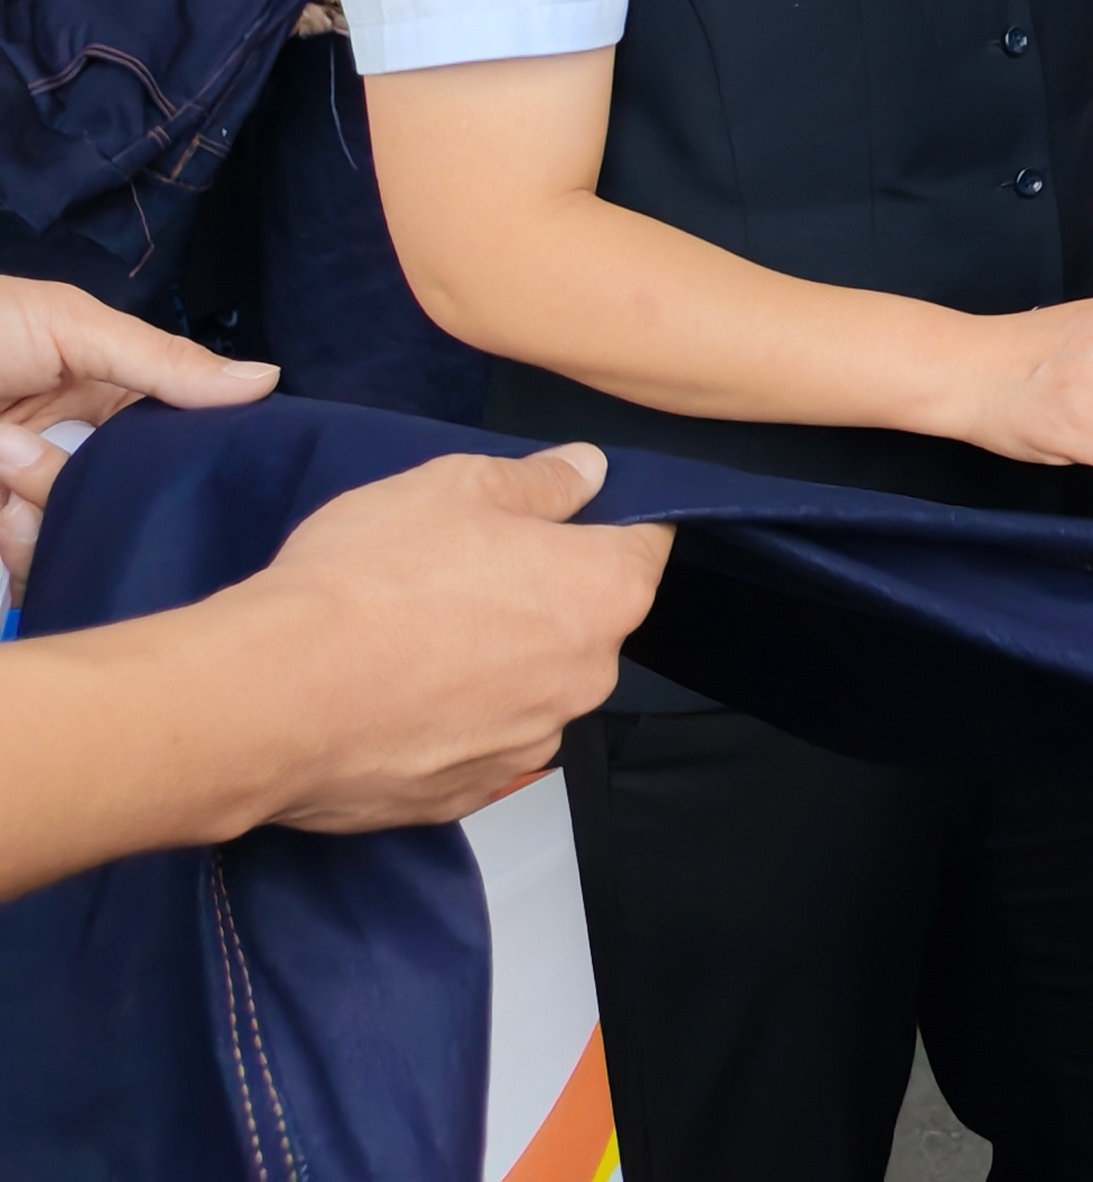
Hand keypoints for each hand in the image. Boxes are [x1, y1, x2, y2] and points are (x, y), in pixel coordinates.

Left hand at [0, 280, 279, 588]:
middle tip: (69, 463)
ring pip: (75, 535)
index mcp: (100, 393)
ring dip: (49, 514)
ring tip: (9, 461)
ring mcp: (24, 489)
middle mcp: (68, 446)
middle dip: (112, 496)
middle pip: (124, 497)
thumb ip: (165, 363)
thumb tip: (266, 382)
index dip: (192, 455)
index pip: (169, 433)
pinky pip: (28, 560)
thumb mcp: (73, 328)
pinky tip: (9, 510)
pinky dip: (25, 552)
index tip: (225, 474)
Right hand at [233, 446, 673, 830]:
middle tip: (457, 574)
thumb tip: (588, 471)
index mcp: (605, 592)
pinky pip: (477, 743)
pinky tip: (392, 696)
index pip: (645, 543)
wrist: (271, 698)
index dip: (603, 523)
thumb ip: (540, 480)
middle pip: (586, 620)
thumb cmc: (370, 579)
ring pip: (530, 685)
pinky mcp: (467, 796)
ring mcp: (529, 744)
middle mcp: (588, 677)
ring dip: (494, 663)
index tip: (555, 518)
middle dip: (539, 595)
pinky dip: (449, 721)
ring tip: (412, 640)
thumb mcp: (456, 485)